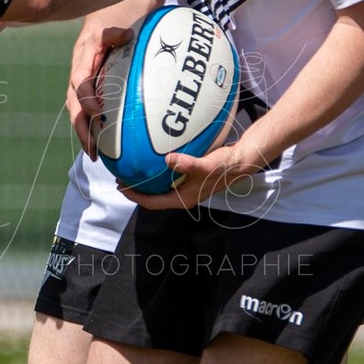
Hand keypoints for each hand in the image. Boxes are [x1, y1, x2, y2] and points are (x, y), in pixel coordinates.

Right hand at [68, 25, 133, 157]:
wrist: (105, 20)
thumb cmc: (110, 22)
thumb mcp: (112, 24)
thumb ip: (114, 31)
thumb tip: (127, 35)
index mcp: (82, 62)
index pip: (80, 83)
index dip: (87, 99)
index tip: (98, 114)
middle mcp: (79, 78)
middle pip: (74, 107)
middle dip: (81, 128)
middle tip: (91, 147)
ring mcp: (83, 87)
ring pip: (79, 114)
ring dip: (85, 135)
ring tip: (94, 155)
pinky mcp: (91, 93)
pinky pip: (88, 114)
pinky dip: (93, 130)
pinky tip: (104, 148)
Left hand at [127, 136, 271, 209]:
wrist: (241, 161)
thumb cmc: (225, 166)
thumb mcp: (207, 165)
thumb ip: (188, 164)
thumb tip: (168, 160)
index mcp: (183, 198)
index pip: (153, 203)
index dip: (135, 197)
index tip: (121, 187)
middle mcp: (182, 196)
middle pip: (153, 198)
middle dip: (137, 190)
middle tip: (122, 178)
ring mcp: (186, 189)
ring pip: (160, 189)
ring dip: (146, 182)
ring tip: (133, 171)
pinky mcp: (189, 180)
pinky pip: (168, 179)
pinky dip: (157, 174)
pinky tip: (153, 160)